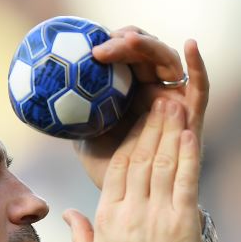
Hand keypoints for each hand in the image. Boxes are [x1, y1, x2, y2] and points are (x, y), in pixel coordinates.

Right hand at [64, 99, 203, 241]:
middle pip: (140, 157)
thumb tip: (66, 214)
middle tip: (158, 99)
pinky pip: (185, 180)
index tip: (136, 121)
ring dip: (169, 131)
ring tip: (175, 105)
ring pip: (162, 162)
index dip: (128, 140)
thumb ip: (80, 235)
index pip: (117, 168)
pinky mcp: (183, 222)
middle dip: (150, 125)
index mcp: (108, 217)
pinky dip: (188, 154)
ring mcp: (157, 215)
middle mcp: (130, 210)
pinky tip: (190, 133)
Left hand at [75, 31, 209, 189]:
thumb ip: (71, 119)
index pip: (123, 57)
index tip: (83, 47)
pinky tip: (191, 44)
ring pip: (167, 61)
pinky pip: (200, 88)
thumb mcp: (86, 142)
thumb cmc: (110, 171)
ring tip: (128, 40)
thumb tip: (40, 102)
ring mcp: (173, 100)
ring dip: (148, 47)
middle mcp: (152, 91)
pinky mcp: (193, 114)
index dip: (108, 45)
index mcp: (129, 93)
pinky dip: (198, 65)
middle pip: (144, 53)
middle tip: (100, 47)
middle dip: (124, 42)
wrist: (133, 201)